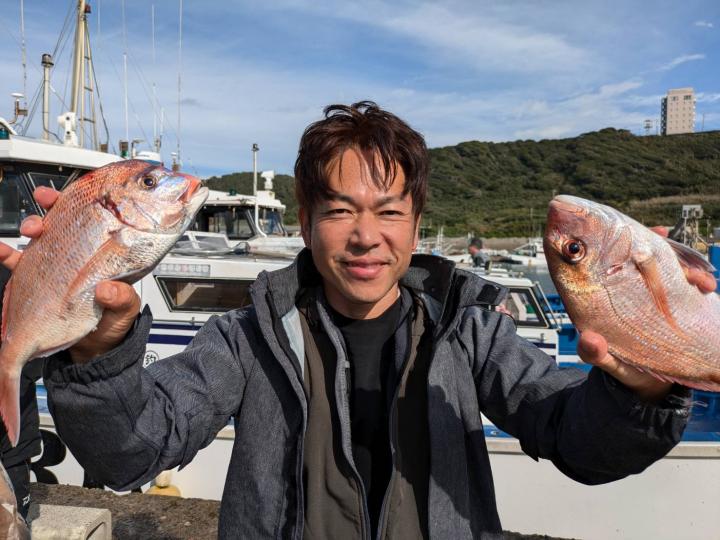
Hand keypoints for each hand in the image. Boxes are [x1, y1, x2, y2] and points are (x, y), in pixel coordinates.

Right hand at [0, 186, 140, 363]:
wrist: (93, 351)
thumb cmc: (114, 324)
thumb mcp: (125, 312)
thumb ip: (121, 301)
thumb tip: (108, 290)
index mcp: (106, 255)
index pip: (96, 219)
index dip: (85, 201)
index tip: (78, 196)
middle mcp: (79, 253)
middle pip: (64, 219)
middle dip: (52, 206)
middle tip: (47, 205)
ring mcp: (56, 264)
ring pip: (40, 236)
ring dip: (31, 225)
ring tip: (32, 230)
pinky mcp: (36, 279)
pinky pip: (16, 263)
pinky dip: (4, 253)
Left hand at [577, 226, 713, 401]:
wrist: (650, 389)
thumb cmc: (621, 369)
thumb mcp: (605, 361)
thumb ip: (595, 353)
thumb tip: (588, 339)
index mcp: (608, 297)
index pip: (614, 262)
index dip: (626, 245)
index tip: (647, 237)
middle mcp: (633, 291)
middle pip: (647, 261)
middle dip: (668, 254)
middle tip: (683, 265)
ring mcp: (656, 298)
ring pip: (671, 271)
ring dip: (688, 269)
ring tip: (701, 282)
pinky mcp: (675, 306)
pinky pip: (688, 287)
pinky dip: (699, 283)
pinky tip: (706, 288)